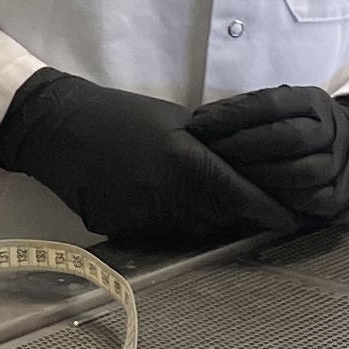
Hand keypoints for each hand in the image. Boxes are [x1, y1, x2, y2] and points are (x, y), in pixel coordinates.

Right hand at [0, 66, 287, 241]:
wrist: (58, 128)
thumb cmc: (119, 114)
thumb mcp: (173, 119)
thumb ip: (210, 146)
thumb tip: (244, 163)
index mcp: (184, 162)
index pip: (239, 194)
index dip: (267, 209)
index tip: (290, 218)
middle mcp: (167, 196)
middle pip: (219, 217)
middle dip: (237, 212)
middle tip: (251, 204)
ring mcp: (142, 217)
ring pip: (191, 229)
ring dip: (205, 218)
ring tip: (206, 201)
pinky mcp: (120, 230)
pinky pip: (159, 233)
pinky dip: (170, 222)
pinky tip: (163, 202)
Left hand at [184, 85, 348, 228]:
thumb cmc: (301, 128)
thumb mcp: (284, 108)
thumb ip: (249, 110)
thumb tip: (202, 121)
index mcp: (315, 102)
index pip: (270, 104)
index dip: (230, 115)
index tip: (198, 125)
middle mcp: (332, 131)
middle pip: (286, 137)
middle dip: (241, 146)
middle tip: (210, 152)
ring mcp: (339, 164)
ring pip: (298, 172)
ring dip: (257, 176)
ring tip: (227, 175)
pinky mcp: (340, 196)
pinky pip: (307, 201)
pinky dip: (277, 200)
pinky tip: (252, 197)